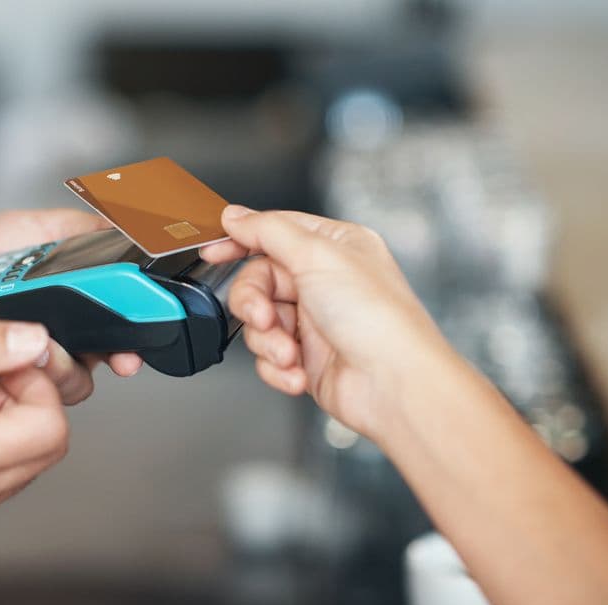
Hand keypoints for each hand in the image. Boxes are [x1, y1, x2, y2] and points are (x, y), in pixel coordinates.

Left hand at [0, 208, 142, 403]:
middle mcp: (61, 346)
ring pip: (51, 390)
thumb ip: (86, 230)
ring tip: (14, 345)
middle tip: (53, 346)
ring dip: (39, 370)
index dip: (127, 351)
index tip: (126, 358)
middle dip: (75, 366)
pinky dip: (2, 385)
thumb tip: (128, 232)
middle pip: (89, 372)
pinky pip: (10, 400)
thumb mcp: (41, 228)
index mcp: (80, 312)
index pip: (118, 341)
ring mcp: (26, 369)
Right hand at [200, 206, 458, 440]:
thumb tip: (237, 215)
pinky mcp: (307, 359)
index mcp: (334, 247)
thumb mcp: (318, 256)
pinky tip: (298, 372)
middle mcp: (324, 281)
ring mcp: (315, 322)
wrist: (394, 386)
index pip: (274, 232)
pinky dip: (278, 367)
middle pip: (259, 280)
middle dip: (255, 303)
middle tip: (265, 317)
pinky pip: (268, 357)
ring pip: (259, 322)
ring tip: (290, 353)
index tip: (213, 252)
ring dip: (269, 341)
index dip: (241, 241)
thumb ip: (269, 231)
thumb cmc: (377, 320)